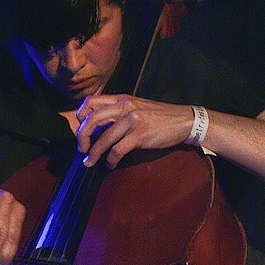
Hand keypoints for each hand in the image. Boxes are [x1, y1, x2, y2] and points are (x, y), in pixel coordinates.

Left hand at [76, 94, 193, 168]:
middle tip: (81, 149)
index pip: (91, 102)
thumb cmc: (160, 117)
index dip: (80, 116)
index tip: (80, 130)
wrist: (184, 121)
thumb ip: (119, 113)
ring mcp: (133, 121)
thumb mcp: (137, 108)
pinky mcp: (140, 135)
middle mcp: (125, 107)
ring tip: (89, 162)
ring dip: (93, 153)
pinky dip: (111, 160)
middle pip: (92, 119)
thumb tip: (99, 128)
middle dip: (82, 136)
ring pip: (104, 138)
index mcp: (122, 99)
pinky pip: (118, 150)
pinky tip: (111, 164)